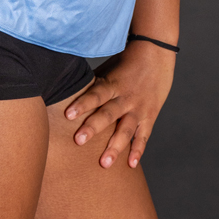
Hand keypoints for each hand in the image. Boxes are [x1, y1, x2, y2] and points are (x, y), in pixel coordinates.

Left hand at [63, 42, 174, 169]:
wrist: (157, 52)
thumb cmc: (125, 62)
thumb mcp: (106, 68)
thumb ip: (90, 83)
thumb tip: (61, 91)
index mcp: (112, 83)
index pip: (95, 94)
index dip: (82, 104)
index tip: (68, 115)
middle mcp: (125, 97)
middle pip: (108, 114)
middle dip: (93, 128)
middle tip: (78, 140)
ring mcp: (139, 108)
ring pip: (126, 129)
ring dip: (115, 147)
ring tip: (104, 163)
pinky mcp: (150, 115)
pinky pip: (144, 136)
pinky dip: (138, 150)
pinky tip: (130, 165)